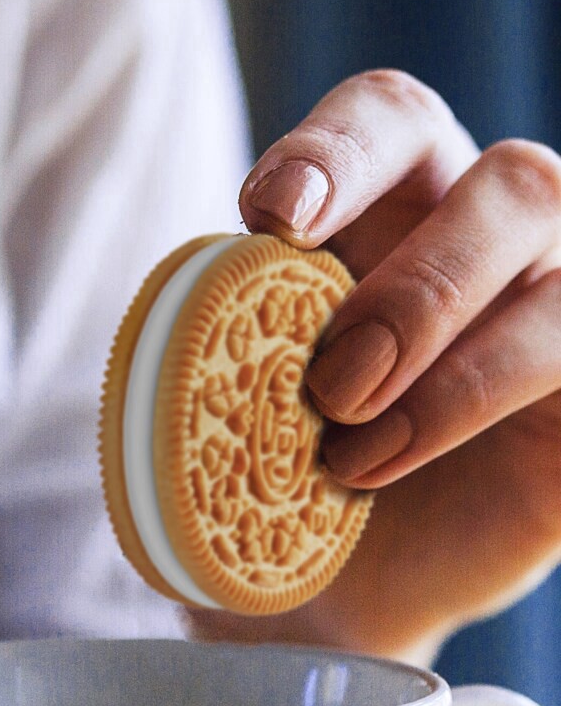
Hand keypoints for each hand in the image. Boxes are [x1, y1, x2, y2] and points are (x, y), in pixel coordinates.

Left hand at [190, 70, 560, 660]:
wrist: (329, 582)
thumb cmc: (277, 466)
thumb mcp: (235, 386)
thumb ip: (226, 331)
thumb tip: (182, 318)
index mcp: (394, 211)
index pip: (391, 123)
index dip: (340, 150)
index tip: (274, 218)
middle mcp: (490, 245)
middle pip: (511, 179)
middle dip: (412, 285)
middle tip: (330, 381)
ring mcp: (554, 314)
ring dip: (444, 350)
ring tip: (345, 442)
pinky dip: (473, 402)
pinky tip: (381, 466)